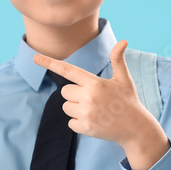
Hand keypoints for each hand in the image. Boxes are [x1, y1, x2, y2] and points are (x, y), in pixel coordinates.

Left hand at [33, 39, 154, 146]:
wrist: (136, 128)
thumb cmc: (128, 101)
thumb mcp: (124, 79)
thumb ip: (118, 60)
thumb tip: (124, 41)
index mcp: (95, 83)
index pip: (68, 70)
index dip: (50, 63)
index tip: (35, 57)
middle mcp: (89, 97)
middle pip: (64, 92)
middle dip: (74, 95)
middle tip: (92, 100)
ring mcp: (86, 113)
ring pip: (66, 107)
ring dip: (75, 109)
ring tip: (94, 111)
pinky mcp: (85, 127)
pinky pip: (70, 122)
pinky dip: (78, 123)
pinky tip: (94, 121)